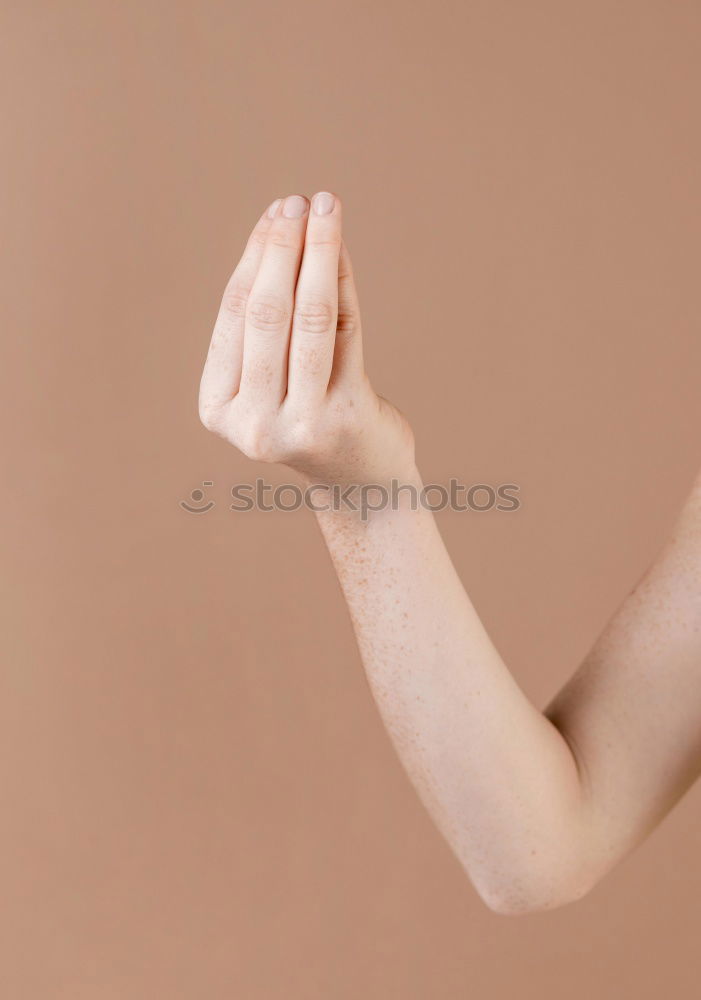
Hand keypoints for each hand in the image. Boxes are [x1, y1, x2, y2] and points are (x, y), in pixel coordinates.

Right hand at [198, 192, 414, 486]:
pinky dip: (344, 283)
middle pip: (267, 314)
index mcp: (218, 409)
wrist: (358, 484)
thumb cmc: (310, 418)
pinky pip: (346, 333)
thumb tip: (278, 230)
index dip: (255, 258)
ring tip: (325, 208)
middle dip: (282, 248)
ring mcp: (300, 423)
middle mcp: (252, 423)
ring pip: (308, 320)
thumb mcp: (271, 380)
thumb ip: (266, 324)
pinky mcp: (345, 416)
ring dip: (317, 254)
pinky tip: (343, 249)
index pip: (234, 315)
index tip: (273, 213)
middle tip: (297, 201)